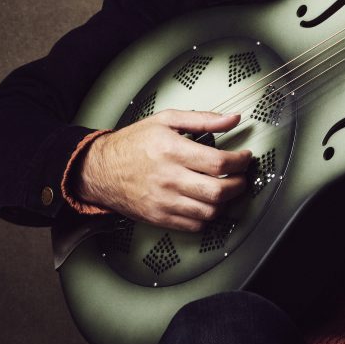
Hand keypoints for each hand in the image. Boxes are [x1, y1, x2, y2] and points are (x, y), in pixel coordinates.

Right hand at [75, 109, 251, 231]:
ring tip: (227, 189)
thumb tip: (233, 118)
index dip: (241, 162)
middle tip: (241, 177)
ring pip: (210, 211)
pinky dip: (208, 217)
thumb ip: (203, 119)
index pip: (219, 162)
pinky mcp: (159, 217)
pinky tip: (208, 203)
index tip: (245, 158)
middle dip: (239, 185)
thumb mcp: (166, 120)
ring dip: (227, 202)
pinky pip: (194, 225)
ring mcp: (164, 201)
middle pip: (219, 191)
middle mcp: (170, 178)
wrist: (99, 170)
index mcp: (173, 151)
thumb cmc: (132, 143)